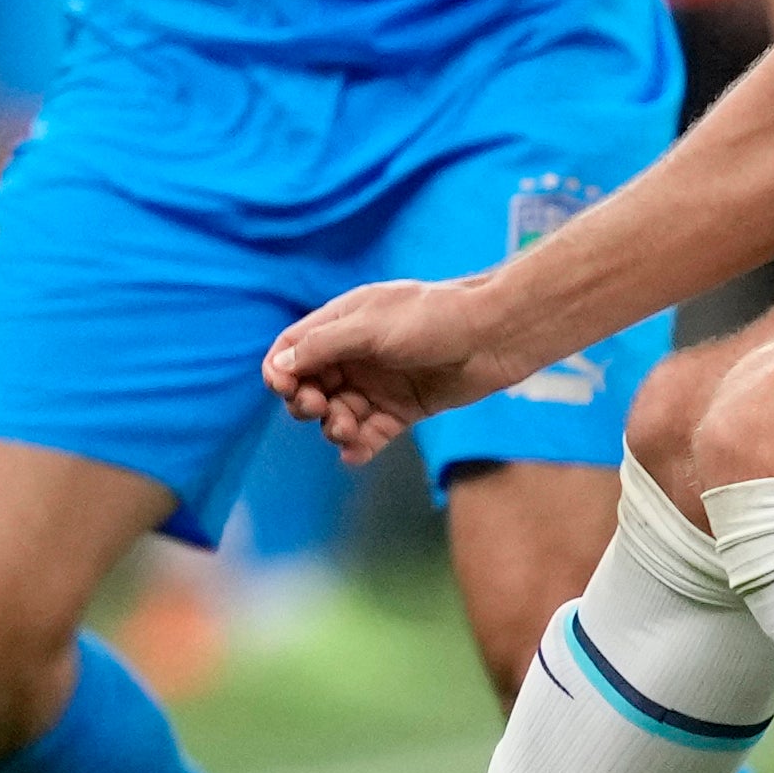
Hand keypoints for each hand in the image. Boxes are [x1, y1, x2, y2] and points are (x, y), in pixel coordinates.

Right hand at [263, 277, 530, 463]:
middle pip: (311, 385)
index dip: (281, 369)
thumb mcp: (370, 326)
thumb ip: (323, 345)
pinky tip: (354, 454)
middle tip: (319, 407)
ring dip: (333, 425)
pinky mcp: (404, 409)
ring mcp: (380, 383)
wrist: (494, 335)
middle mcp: (358, 354)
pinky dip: (359, 445)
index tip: (283, 388)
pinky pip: (371, 433)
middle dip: (307, 401)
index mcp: (344, 323)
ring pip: (339, 413)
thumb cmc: (434, 318)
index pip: (294, 347)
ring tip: (345, 429)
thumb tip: (279, 365)